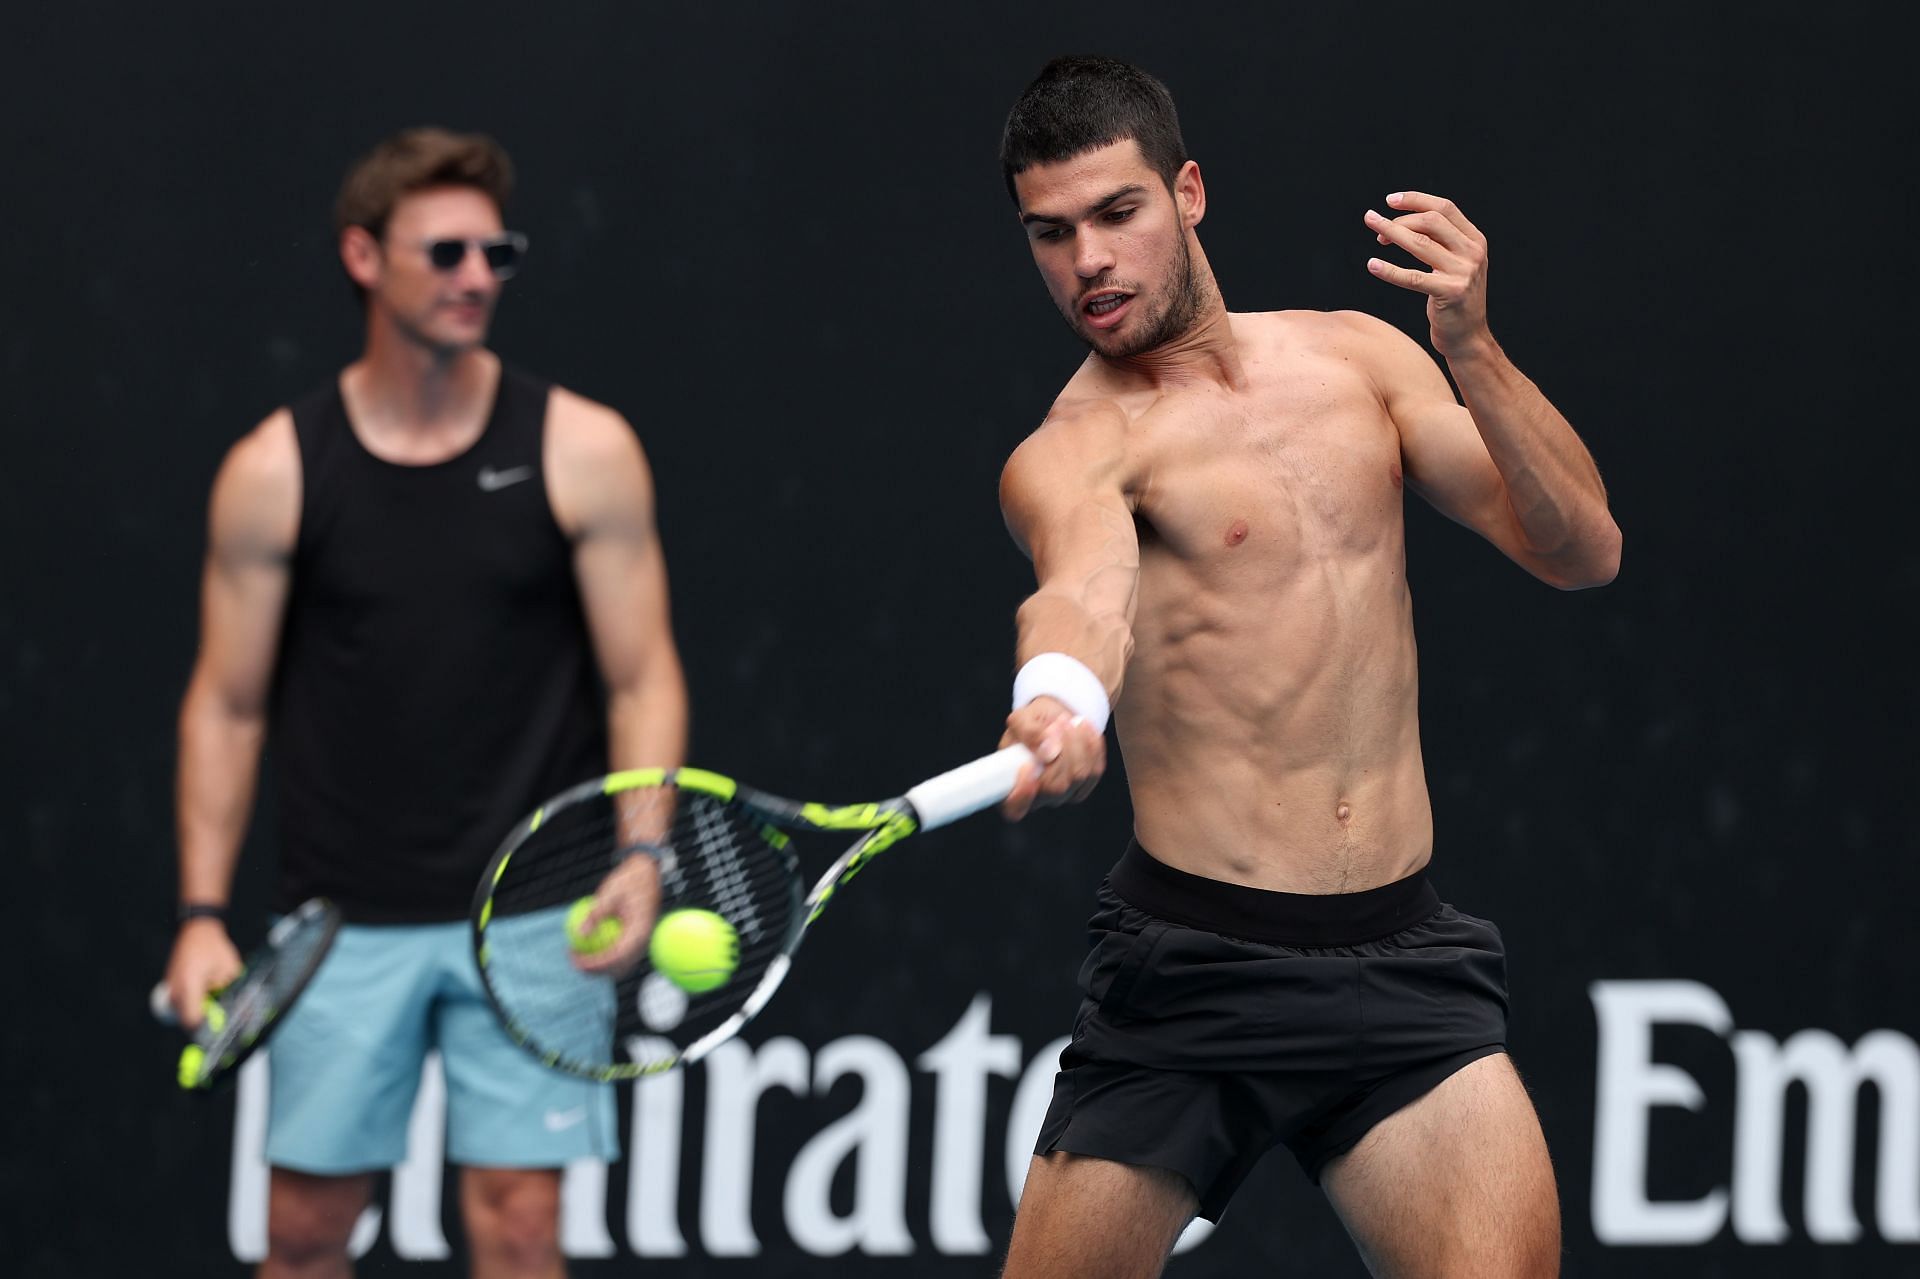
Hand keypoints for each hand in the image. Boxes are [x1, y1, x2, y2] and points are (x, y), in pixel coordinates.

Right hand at [165, 918, 242, 1028]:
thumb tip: (236, 1011)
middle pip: (186, 1018)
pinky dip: (191, 1002)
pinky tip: (205, 993)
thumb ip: (230, 991)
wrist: (198, 929)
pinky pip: (180, 1001)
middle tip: (219, 1018)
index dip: (205, 1029)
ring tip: (213, 1000)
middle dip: (203, 1021)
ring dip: (197, 1011)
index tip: (217, 1031)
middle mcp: (177, 988)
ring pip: (182, 1011)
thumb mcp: (230, 969)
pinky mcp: (170, 984)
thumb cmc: (215, 947)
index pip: (192, 1019)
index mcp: (190, 985)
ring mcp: (171, 986)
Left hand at [573, 850, 661, 974]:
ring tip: (576, 954)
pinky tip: (584, 948)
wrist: (645, 874)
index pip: (617, 957)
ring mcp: (640, 943)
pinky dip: (602, 957)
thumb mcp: (609, 893)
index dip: (595, 963)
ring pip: (618, 966)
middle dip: (593, 970)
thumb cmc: (628, 881)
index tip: (576, 959)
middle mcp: (643, 942)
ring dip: (597, 966)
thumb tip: (580, 933)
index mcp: (640, 932)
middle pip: (618, 969)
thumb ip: (596, 913)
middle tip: (572, 958)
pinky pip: (617, 956)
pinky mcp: (634, 941)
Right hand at [997, 695, 1106, 820]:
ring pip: (1079, 776)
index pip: (1015, 809)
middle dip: (1060, 751)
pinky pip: (1095, 769)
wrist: (1054, 718)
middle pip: (1055, 788)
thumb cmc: (1032, 723)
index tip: (1027, 767)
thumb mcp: (1020, 719)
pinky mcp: (1086, 785)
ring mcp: (1064, 794)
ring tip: (1067, 722)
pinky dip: (1092, 745)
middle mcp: (1039, 796)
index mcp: (1012, 786)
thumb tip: (1047, 752)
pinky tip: (1082, 728)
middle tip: (1056, 725)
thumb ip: (1028, 733)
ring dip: (1076, 743)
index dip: (1022, 795)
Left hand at [1364, 191, 1491, 359]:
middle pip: (1431, 221)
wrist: (1468, 336)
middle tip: (1376, 225)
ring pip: (1420, 244)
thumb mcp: (1455, 264)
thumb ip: (1440, 242)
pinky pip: (1413, 277)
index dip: (1416, 200)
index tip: (1390, 200)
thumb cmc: (1454, 298)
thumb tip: (1402, 221)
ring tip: (1373, 231)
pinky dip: (1389, 270)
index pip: (1445, 208)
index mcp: (1474, 240)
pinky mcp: (1450, 293)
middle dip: (1400, 219)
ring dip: (1392, 232)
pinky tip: (1372, 265)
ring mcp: (1463, 272)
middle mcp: (1472, 252)